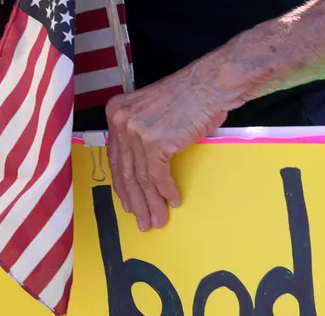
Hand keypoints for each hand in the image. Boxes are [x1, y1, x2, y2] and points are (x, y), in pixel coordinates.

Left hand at [105, 64, 241, 230]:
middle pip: (126, 172)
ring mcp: (136, 132)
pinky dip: (166, 191)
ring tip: (158, 220)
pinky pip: (158, 176)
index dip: (123, 187)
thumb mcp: (151, 112)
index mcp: (116, 113)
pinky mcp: (154, 141)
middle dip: (136, 202)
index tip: (128, 205)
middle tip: (143, 221)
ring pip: (141, 178)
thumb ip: (139, 134)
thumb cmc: (187, 98)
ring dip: (152, 203)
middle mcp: (121, 121)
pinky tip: (173, 201)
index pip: (116, 159)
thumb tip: (140, 170)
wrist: (209, 85)